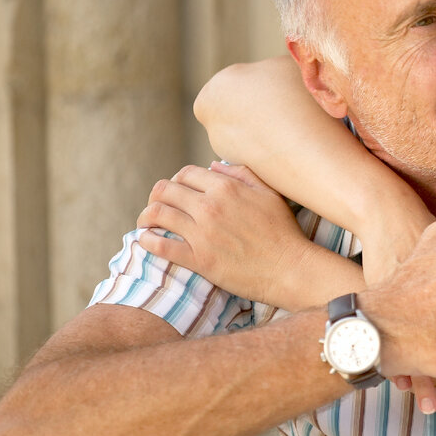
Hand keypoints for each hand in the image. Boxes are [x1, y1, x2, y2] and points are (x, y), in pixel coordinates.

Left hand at [137, 163, 352, 307]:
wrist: (290, 268)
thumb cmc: (283, 231)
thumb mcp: (269, 193)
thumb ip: (241, 174)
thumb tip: (212, 166)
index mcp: (227, 187)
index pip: (185, 173)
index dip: (177, 180)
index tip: (177, 191)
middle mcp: (210, 206)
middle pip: (164, 190)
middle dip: (156, 196)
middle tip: (157, 206)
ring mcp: (202, 233)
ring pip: (156, 214)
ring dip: (146, 217)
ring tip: (147, 223)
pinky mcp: (198, 259)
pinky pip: (160, 245)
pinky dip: (147, 240)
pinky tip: (146, 240)